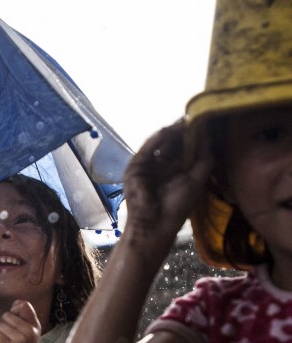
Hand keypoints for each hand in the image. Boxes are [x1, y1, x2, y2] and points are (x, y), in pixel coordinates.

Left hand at [0, 299, 40, 342]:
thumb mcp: (29, 334)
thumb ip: (24, 318)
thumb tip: (16, 302)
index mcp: (35, 325)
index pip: (23, 305)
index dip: (14, 310)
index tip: (12, 321)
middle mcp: (30, 331)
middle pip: (7, 315)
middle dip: (2, 324)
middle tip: (6, 336)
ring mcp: (20, 339)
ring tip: (2, 341)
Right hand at [123, 119, 211, 250]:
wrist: (155, 224)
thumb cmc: (177, 206)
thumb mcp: (197, 179)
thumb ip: (204, 157)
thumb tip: (208, 134)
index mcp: (175, 171)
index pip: (184, 149)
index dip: (193, 137)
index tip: (203, 123)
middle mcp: (161, 167)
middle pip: (172, 143)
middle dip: (183, 132)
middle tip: (193, 119)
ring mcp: (147, 166)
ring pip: (160, 143)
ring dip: (172, 132)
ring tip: (184, 122)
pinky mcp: (135, 166)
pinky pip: (147, 148)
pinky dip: (158, 137)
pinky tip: (170, 129)